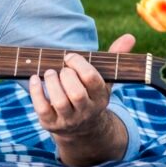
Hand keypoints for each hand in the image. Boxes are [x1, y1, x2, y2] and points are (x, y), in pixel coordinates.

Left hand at [28, 33, 135, 165]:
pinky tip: (34, 78)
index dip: (79, 64)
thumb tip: (130, 37)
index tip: (69, 57)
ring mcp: (69, 120)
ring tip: (50, 73)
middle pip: (77, 94)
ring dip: (51, 82)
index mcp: (101, 97)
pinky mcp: (51, 124)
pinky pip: (42, 109)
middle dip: (66, 76)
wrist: (83, 129)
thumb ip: (115, 57)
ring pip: (60, 102)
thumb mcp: (104, 79)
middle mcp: (86, 111)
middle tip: (61, 69)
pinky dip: (36, 91)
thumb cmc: (91, 94)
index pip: (92, 80)